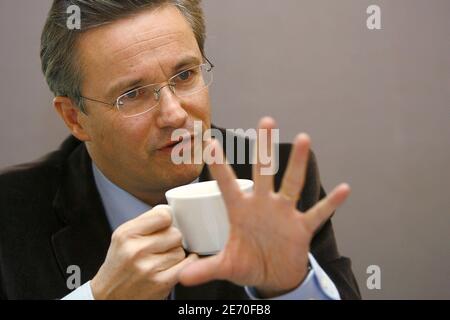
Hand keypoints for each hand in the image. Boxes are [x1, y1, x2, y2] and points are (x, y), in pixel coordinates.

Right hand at [91, 205, 197, 299]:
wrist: (109, 297)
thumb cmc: (120, 264)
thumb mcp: (123, 237)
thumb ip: (146, 222)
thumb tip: (171, 210)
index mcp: (126, 234)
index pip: (163, 215)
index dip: (169, 219)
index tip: (166, 224)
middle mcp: (135, 250)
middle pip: (175, 233)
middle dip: (172, 239)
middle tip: (161, 247)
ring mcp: (148, 268)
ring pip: (181, 250)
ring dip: (175, 254)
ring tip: (160, 260)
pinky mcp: (160, 283)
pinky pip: (186, 265)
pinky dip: (185, 265)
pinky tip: (174, 266)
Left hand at [179, 117, 349, 297]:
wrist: (273, 276)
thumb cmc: (248, 264)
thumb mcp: (227, 265)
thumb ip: (207, 268)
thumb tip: (182, 277)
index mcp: (240, 210)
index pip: (226, 183)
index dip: (218, 164)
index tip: (209, 141)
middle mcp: (263, 205)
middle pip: (264, 171)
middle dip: (265, 148)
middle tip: (266, 121)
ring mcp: (284, 214)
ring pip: (292, 183)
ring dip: (298, 163)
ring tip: (305, 138)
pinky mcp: (301, 228)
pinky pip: (317, 214)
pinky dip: (330, 204)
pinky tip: (343, 189)